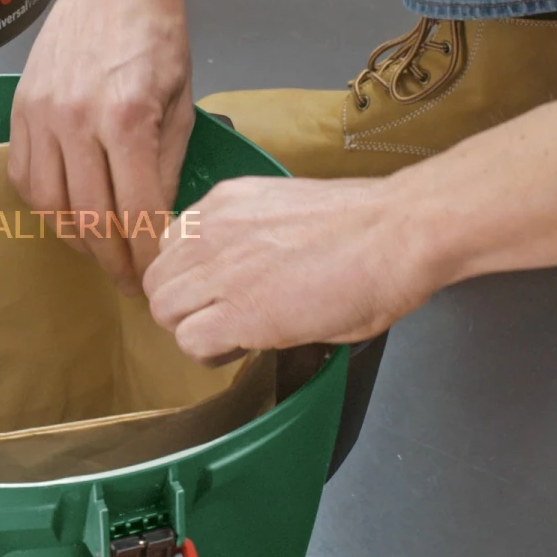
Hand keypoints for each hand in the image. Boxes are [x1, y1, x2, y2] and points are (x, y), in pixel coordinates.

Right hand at [9, 0, 193, 291]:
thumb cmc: (159, 36)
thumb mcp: (182, 102)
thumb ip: (167, 165)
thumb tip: (158, 224)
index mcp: (129, 120)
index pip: (137, 212)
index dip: (147, 256)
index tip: (156, 280)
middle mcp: (78, 122)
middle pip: (90, 219)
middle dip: (113, 261)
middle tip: (130, 283)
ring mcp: (42, 116)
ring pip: (51, 207)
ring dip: (76, 241)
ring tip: (100, 252)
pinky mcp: (20, 110)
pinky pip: (24, 178)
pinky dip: (44, 207)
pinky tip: (66, 215)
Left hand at [144, 97, 556, 364]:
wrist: (398, 233)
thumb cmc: (367, 228)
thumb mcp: (286, 215)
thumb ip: (248, 238)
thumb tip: (241, 273)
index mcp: (224, 202)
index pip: (170, 246)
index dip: (190, 277)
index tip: (215, 291)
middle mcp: (210, 229)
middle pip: (158, 280)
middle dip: (184, 306)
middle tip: (222, 319)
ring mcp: (218, 268)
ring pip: (165, 312)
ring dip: (194, 330)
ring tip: (235, 335)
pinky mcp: (236, 310)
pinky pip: (191, 342)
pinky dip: (213, 353)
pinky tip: (246, 346)